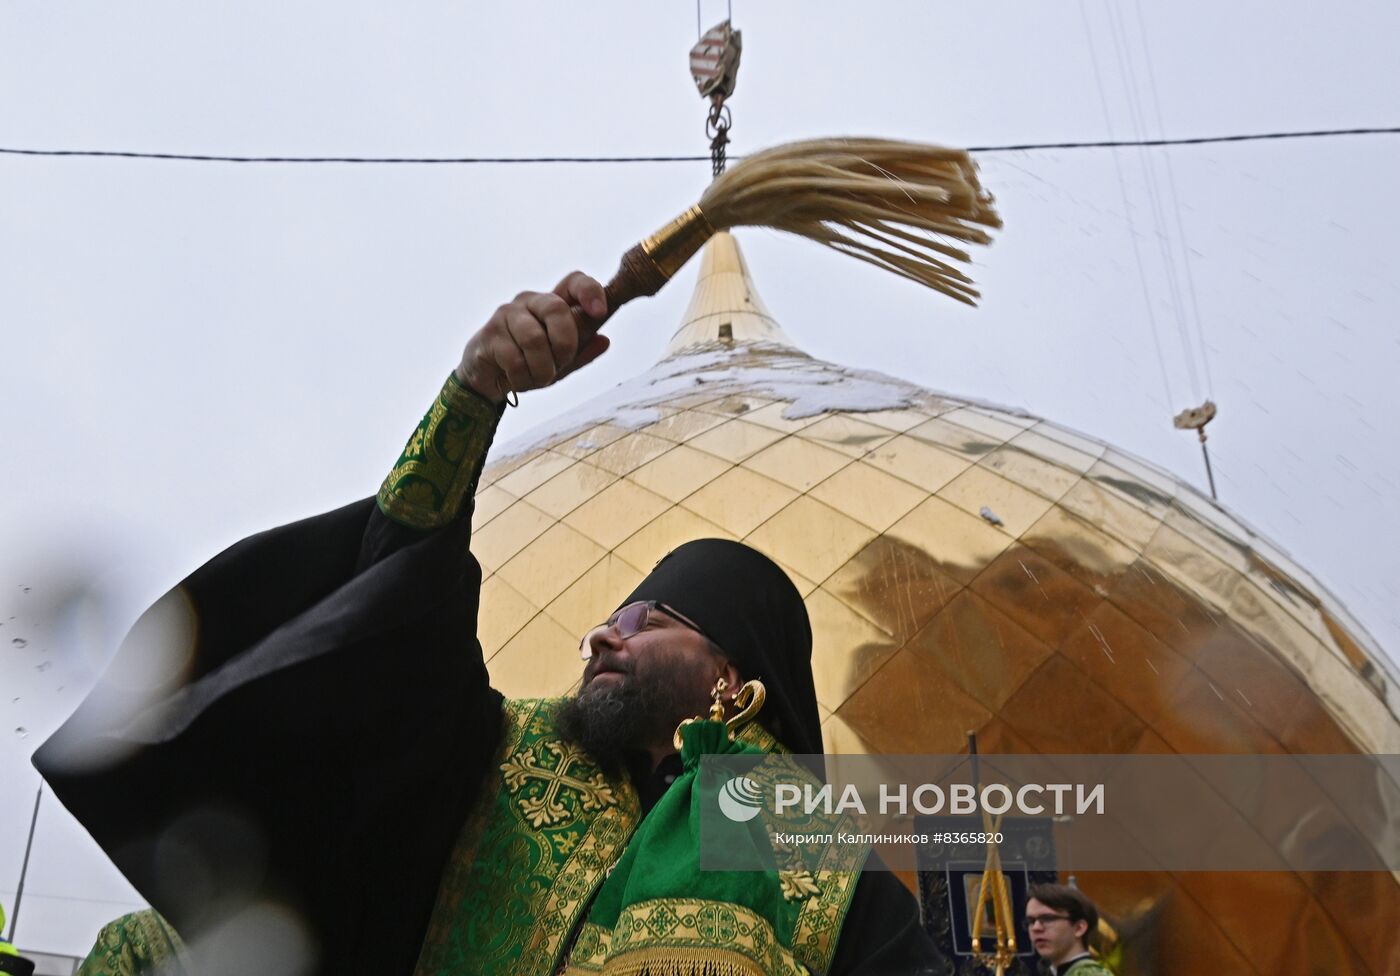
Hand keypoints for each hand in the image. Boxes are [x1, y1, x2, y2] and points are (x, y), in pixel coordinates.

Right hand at [456, 272, 609, 404]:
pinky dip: (523, 378)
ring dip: (543, 369)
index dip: (590, 291)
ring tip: (538, 378)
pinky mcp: (489, 334)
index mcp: (552, 303)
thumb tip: (604, 341)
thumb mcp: (561, 362)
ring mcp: (506, 315)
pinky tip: (519, 380)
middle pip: (555, 308)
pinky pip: (514, 359)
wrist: (487, 379)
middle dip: (565, 345)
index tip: (600, 312)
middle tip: (560, 364)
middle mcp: (529, 301)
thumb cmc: (528, 364)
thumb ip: (582, 352)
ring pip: (534, 339)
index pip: (574, 281)